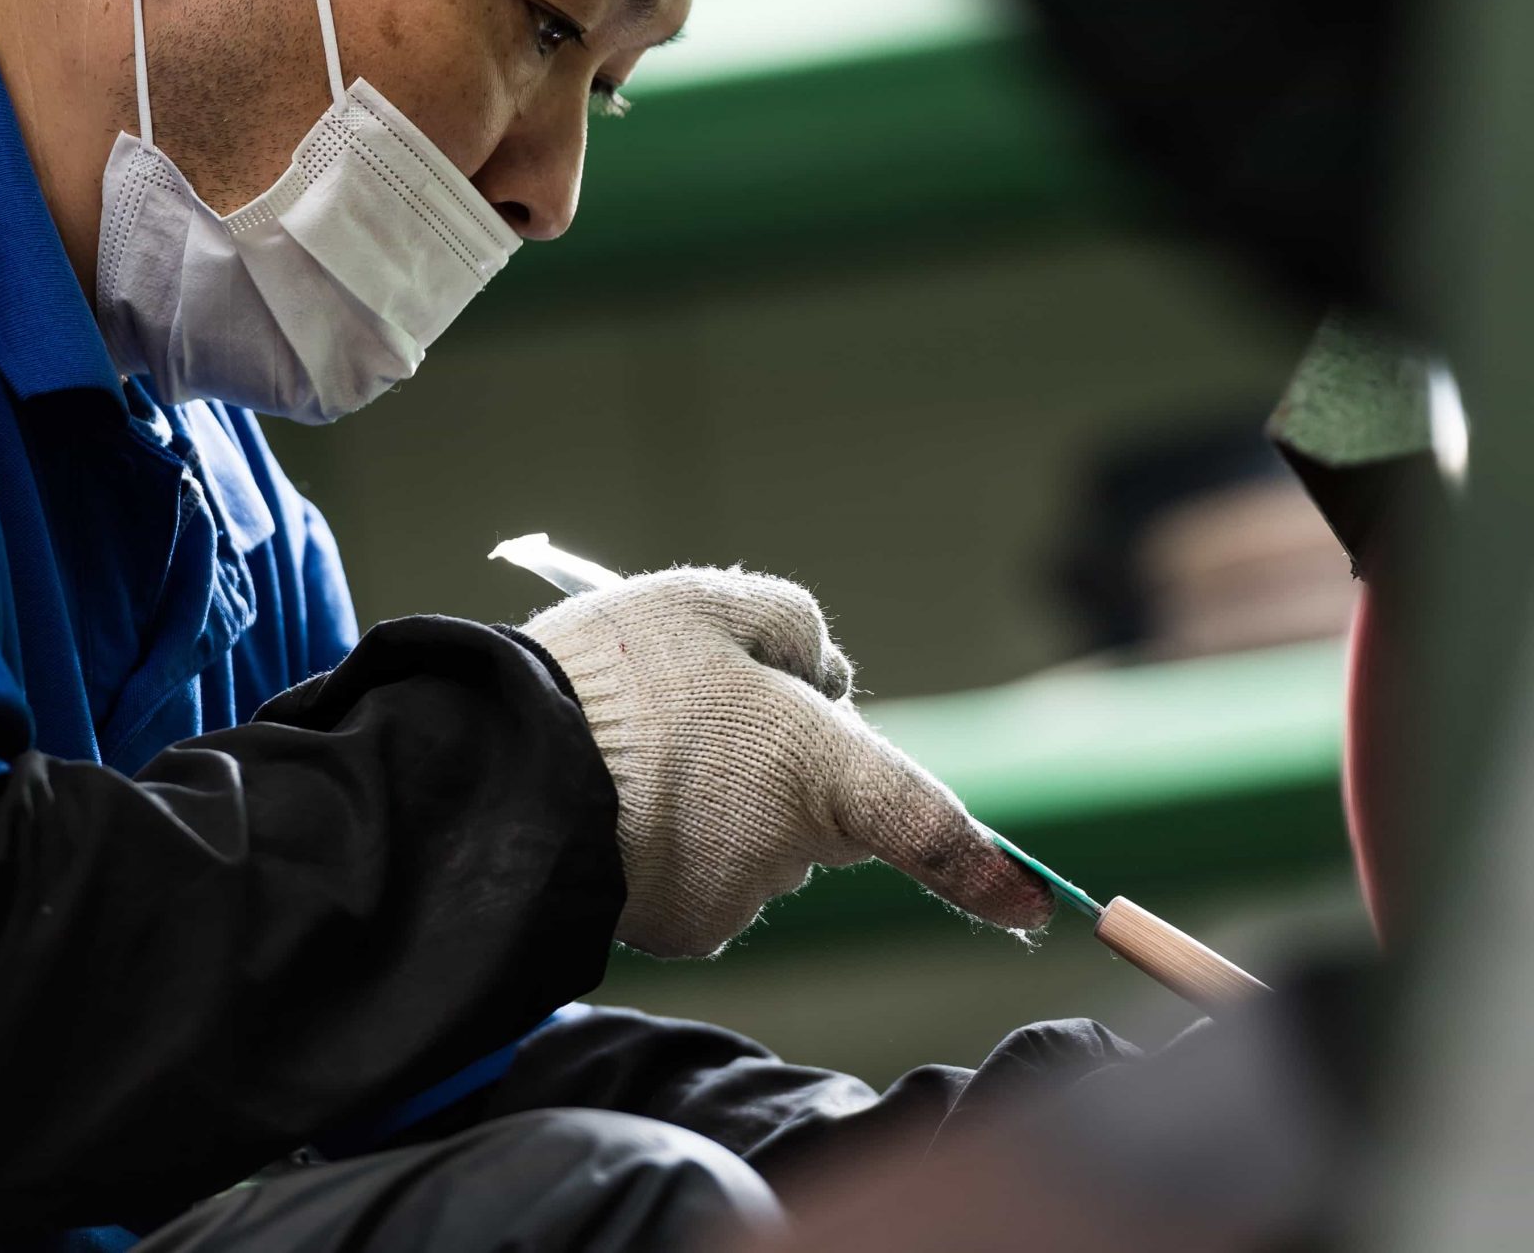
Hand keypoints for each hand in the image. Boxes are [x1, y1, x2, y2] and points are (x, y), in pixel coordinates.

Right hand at [522, 567, 1051, 957]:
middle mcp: (794, 848)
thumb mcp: (714, 601)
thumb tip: (830, 677)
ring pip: (759, 848)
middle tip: (710, 713)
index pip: (931, 827)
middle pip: (827, 816)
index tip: (1036, 907)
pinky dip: (676, 847)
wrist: (496, 771)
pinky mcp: (680, 931)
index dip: (986, 870)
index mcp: (825, 767)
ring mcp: (736, 899)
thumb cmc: (615, 676)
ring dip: (727, 807)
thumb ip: (795, 629)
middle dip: (793, 773)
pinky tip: (624, 801)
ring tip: (645, 753)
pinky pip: (701, 882)